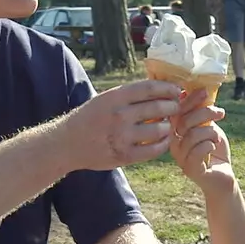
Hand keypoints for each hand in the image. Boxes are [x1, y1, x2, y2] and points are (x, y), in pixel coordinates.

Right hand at [59, 79, 180, 171]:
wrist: (67, 144)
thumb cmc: (90, 118)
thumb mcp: (105, 99)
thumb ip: (129, 95)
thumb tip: (161, 89)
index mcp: (115, 97)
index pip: (150, 88)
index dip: (168, 88)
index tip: (177, 90)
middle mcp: (119, 115)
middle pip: (159, 107)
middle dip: (173, 107)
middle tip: (176, 108)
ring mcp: (122, 136)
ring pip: (160, 129)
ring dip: (168, 126)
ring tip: (167, 124)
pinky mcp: (124, 156)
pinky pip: (154, 150)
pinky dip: (163, 144)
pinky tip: (163, 140)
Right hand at [169, 91, 232, 189]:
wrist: (223, 176)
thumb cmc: (214, 149)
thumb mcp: (208, 126)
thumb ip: (201, 114)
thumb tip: (201, 90)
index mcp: (175, 132)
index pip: (177, 112)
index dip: (189, 100)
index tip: (205, 92)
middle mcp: (173, 145)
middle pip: (183, 122)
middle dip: (204, 113)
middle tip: (220, 113)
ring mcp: (180, 158)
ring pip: (191, 136)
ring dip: (209, 132)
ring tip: (216, 138)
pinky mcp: (190, 169)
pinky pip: (197, 152)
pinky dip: (209, 145)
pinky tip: (213, 147)